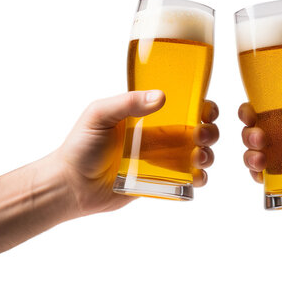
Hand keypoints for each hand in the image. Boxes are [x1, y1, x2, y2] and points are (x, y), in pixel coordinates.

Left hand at [55, 91, 218, 216]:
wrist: (71, 185)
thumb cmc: (81, 146)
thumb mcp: (100, 115)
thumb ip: (128, 102)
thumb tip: (161, 96)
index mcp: (149, 115)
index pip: (184, 104)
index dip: (203, 105)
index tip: (207, 110)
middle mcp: (160, 135)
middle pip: (199, 128)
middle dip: (210, 131)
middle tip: (201, 136)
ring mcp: (162, 159)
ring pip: (199, 153)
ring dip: (208, 154)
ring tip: (199, 158)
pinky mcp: (161, 181)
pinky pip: (188, 179)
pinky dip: (200, 177)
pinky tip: (196, 176)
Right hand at [239, 99, 281, 210]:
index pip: (275, 105)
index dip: (255, 107)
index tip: (248, 112)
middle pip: (262, 130)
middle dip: (250, 133)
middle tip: (258, 139)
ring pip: (262, 154)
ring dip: (250, 155)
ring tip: (258, 160)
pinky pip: (273, 178)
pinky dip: (260, 176)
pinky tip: (260, 175)